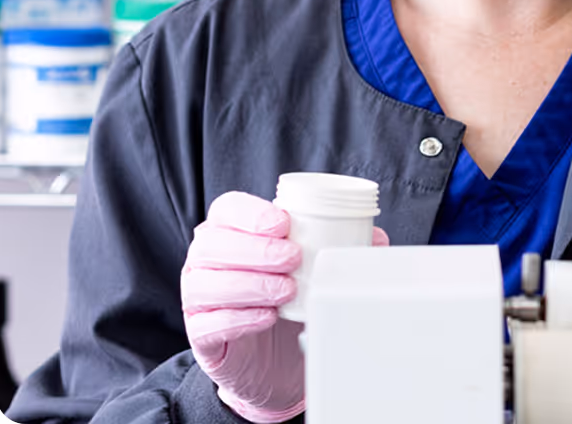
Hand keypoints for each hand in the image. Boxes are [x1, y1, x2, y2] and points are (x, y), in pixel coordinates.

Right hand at [182, 191, 389, 422]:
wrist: (279, 362)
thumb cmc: (293, 300)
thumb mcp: (315, 268)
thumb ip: (342, 247)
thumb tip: (375, 237)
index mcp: (231, 232)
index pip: (227, 209)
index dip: (250, 213)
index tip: (282, 224)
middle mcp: (207, 261)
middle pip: (211, 243)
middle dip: (254, 250)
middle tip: (294, 259)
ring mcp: (197, 298)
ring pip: (204, 283)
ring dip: (249, 284)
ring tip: (287, 290)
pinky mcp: (199, 336)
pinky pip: (207, 323)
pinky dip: (238, 318)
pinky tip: (267, 317)